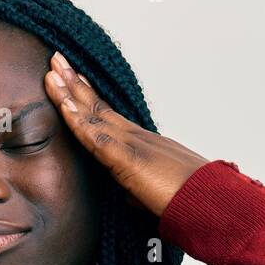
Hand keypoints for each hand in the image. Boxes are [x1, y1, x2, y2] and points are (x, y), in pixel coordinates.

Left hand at [43, 52, 209, 218]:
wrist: (212, 204)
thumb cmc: (189, 200)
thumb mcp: (156, 195)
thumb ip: (138, 191)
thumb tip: (127, 196)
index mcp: (141, 144)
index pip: (107, 115)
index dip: (87, 96)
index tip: (71, 77)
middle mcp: (135, 137)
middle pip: (97, 106)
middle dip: (73, 82)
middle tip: (55, 59)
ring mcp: (132, 145)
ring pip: (93, 115)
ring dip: (69, 93)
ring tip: (52, 70)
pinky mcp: (129, 160)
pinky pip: (98, 138)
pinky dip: (78, 121)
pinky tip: (64, 104)